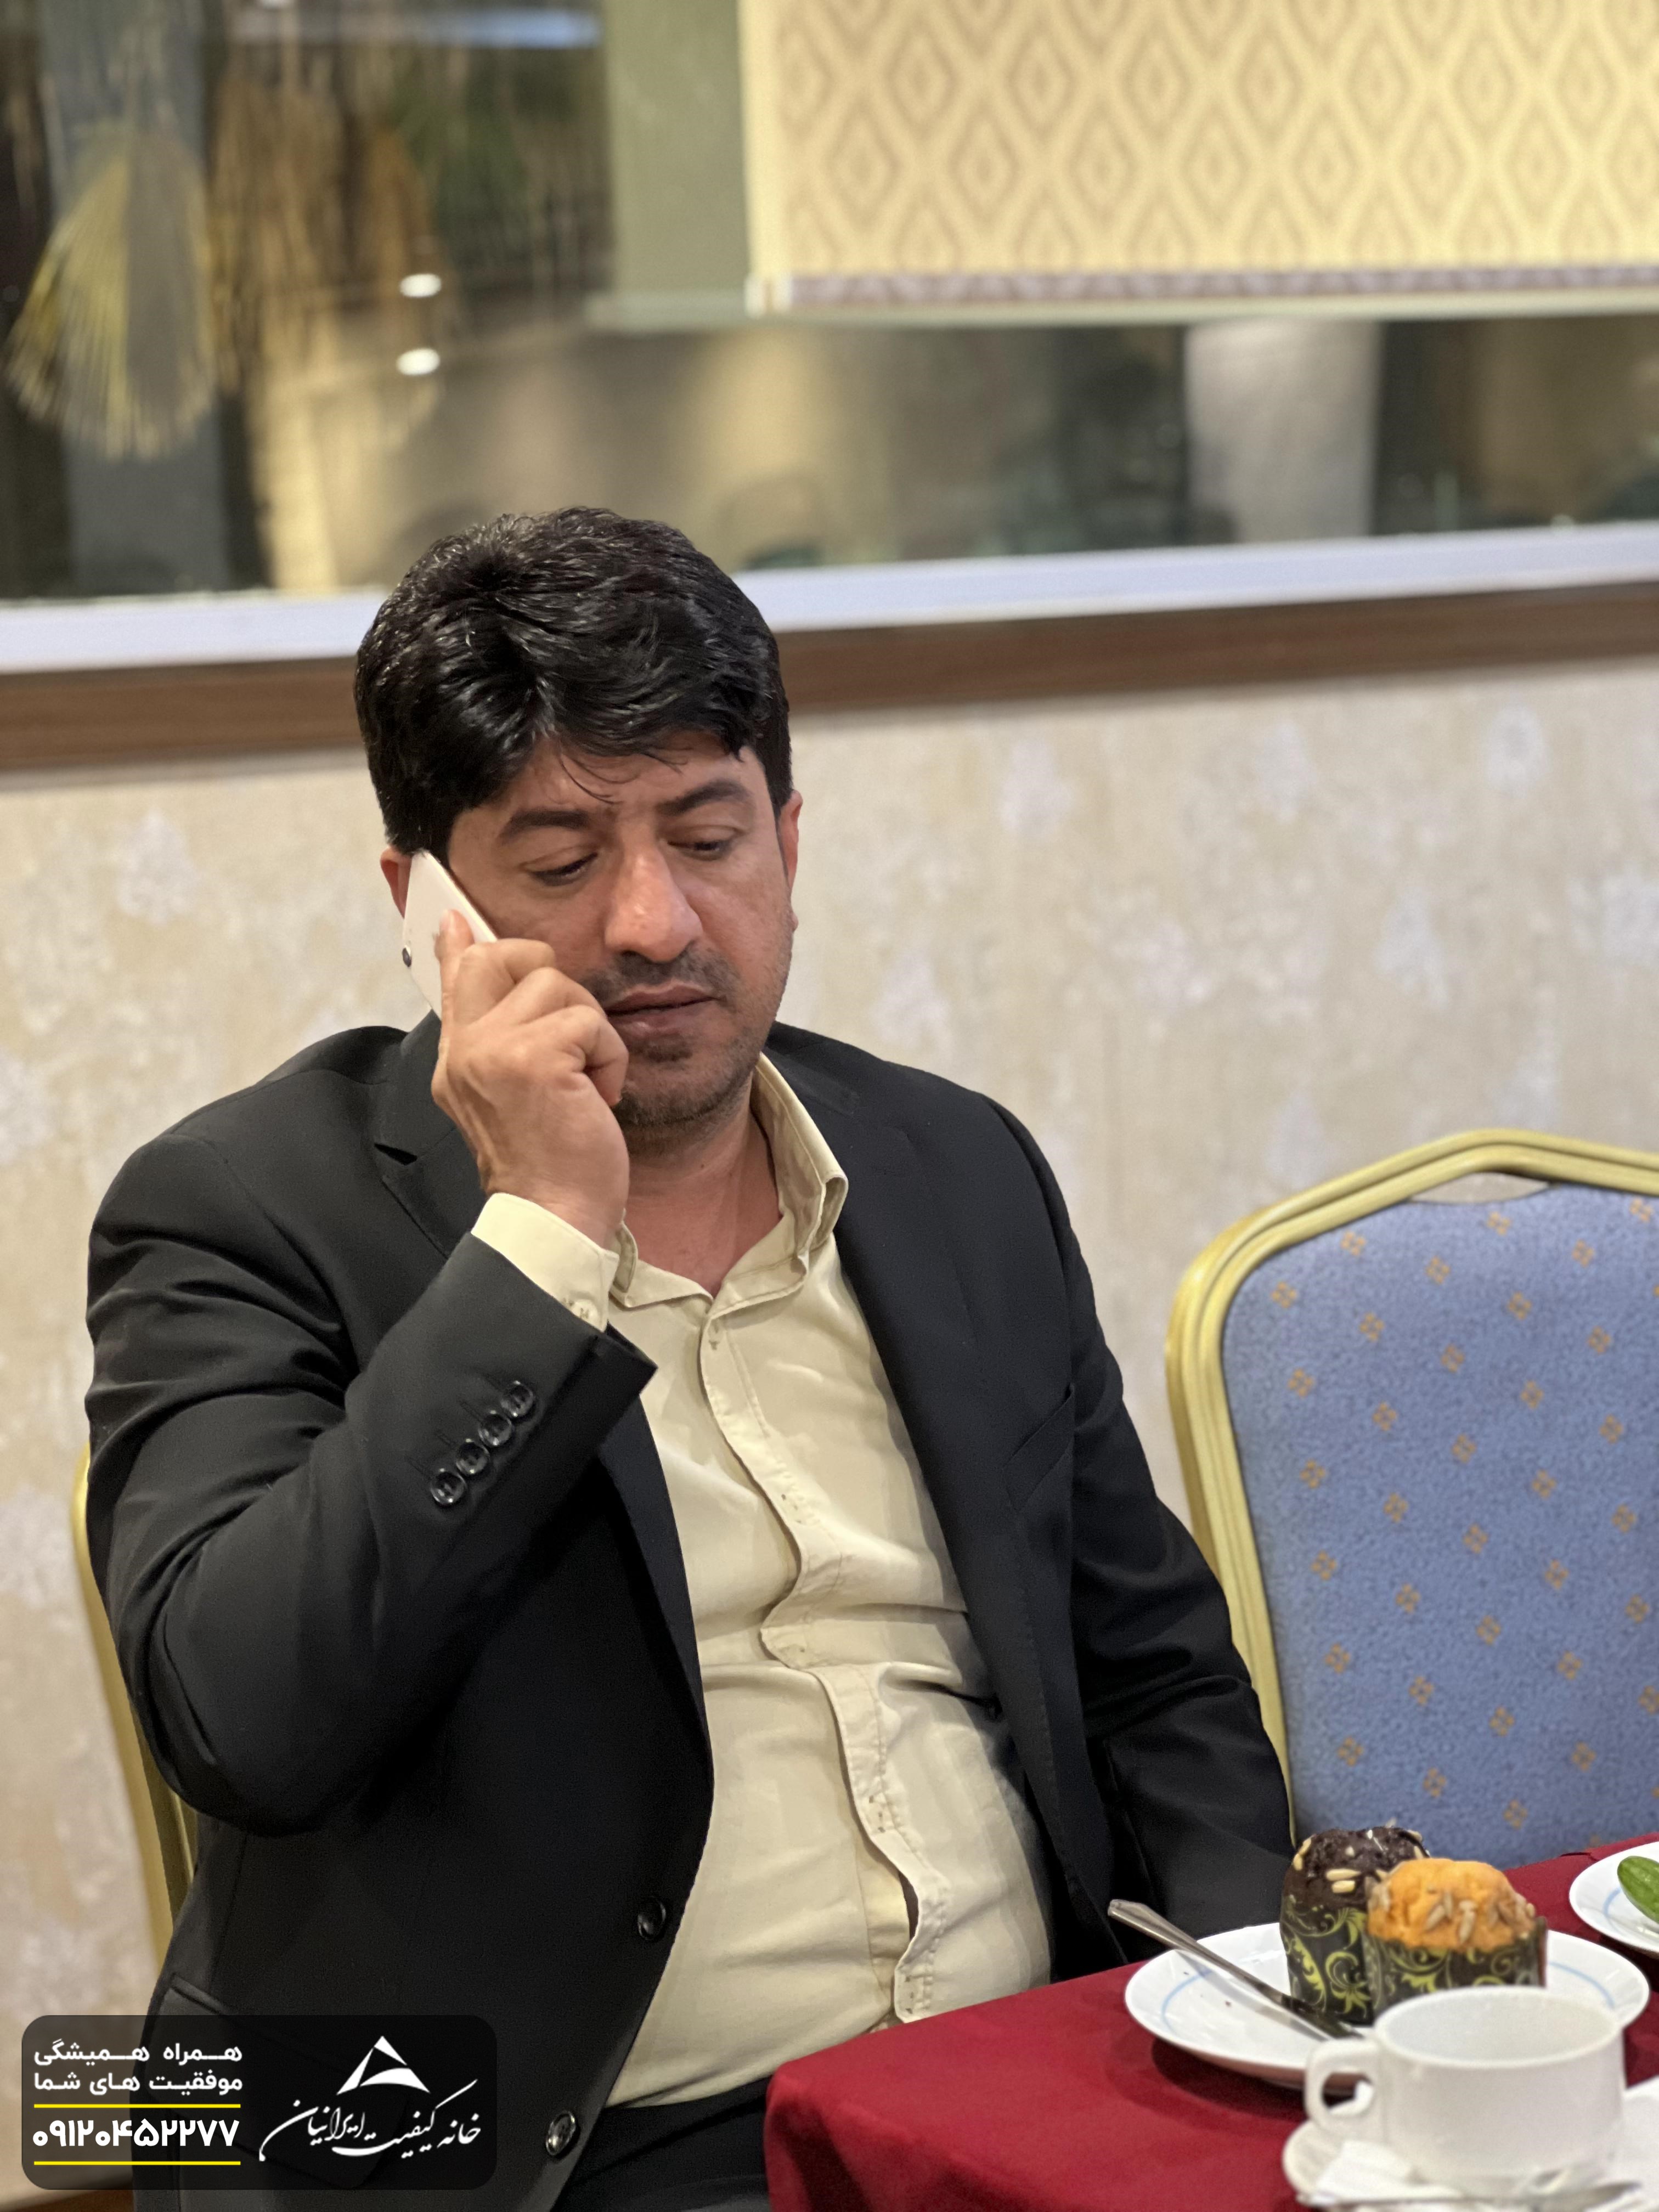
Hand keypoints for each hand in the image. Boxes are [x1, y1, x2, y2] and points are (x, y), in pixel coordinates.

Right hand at [432, 912, 629, 1247]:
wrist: (554, 1219)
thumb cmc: (548, 1162)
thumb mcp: (512, 1093)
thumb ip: (497, 1037)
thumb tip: (488, 989)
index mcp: (458, 1059)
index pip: (454, 980)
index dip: (461, 945)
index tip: (456, 920)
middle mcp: (464, 1050)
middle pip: (498, 957)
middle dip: (546, 973)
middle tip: (570, 1026)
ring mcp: (492, 1051)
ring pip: (556, 984)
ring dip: (591, 1030)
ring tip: (586, 1081)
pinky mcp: (532, 1059)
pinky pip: (588, 1021)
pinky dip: (609, 1056)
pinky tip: (597, 1095)